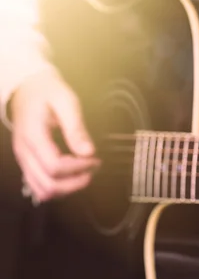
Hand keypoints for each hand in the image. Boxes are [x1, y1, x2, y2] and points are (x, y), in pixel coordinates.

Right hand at [10, 68, 99, 202]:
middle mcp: (24, 152)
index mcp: (33, 136)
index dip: (78, 168)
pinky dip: (57, 187)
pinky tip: (72, 174)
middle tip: (94, 167)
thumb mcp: (66, 102)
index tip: (95, 158)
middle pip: (48, 184)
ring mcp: (23, 160)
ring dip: (67, 188)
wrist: (28, 88)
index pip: (55, 167)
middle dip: (75, 181)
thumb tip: (88, 152)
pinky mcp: (27, 162)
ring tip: (85, 172)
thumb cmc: (49, 93)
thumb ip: (76, 128)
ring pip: (42, 190)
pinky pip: (39, 185)